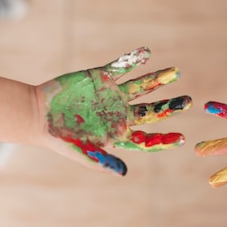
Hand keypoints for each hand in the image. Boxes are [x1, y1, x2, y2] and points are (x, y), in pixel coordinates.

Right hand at [38, 47, 191, 175]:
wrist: (38, 113)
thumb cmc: (60, 139)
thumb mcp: (83, 153)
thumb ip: (104, 162)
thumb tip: (124, 173)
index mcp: (119, 134)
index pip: (147, 138)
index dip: (164, 139)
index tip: (182, 139)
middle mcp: (121, 114)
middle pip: (152, 111)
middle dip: (170, 106)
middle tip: (188, 102)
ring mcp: (113, 94)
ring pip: (142, 86)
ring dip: (159, 79)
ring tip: (176, 72)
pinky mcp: (101, 76)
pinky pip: (121, 66)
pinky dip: (133, 60)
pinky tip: (146, 53)